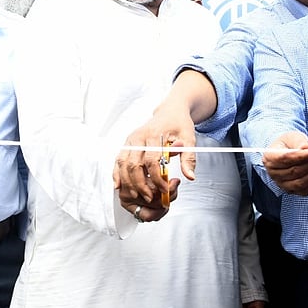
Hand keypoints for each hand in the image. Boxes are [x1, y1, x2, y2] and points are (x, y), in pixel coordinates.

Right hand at [114, 97, 192, 219]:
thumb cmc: (179, 123)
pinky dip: (117, 174)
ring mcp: (130, 140)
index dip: (157, 178)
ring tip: (137, 195)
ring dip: (128, 182)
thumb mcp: (189, 139)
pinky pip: (118, 160)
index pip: (152, 161)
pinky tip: (119, 185)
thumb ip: (188, 158)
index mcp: (153, 134)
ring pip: (123, 164)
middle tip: (150, 197)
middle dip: (141, 184)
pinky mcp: (127, 144)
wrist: (170, 110)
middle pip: (134, 165)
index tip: (165, 189)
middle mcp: (138, 137)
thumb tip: (190, 176)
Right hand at [262, 132, 307, 195]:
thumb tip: (307, 149)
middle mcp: (273, 173)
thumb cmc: (289, 143)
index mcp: (269, 157)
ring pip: (300, 183)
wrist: (287, 151)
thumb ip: (300, 142)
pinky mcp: (291, 190)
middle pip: (294, 171)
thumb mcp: (293, 137)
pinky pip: (305, 191)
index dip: (302, 156)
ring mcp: (281, 184)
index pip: (286, 158)